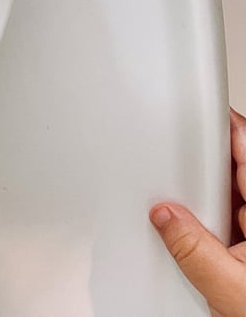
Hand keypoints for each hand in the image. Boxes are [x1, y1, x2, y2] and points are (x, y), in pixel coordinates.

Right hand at [150, 109, 245, 316]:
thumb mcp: (230, 290)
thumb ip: (192, 249)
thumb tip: (164, 216)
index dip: (226, 126)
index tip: (202, 110)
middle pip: (235, 173)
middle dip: (203, 172)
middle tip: (176, 177)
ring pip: (229, 201)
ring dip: (204, 205)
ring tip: (182, 218)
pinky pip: (226, 225)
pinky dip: (206, 226)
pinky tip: (191, 238)